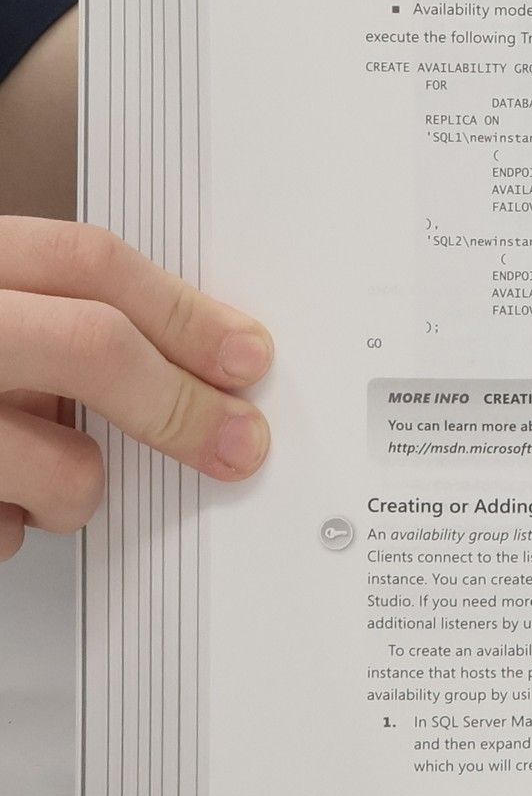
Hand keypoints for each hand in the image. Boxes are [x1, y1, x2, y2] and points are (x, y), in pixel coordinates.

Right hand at [0, 218, 272, 562]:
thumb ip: (46, 317)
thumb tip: (189, 360)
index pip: (88, 262)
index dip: (187, 311)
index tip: (245, 356)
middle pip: (92, 345)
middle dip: (180, 404)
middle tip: (229, 444)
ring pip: (57, 462)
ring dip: (74, 488)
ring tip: (37, 480)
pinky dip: (3, 532)